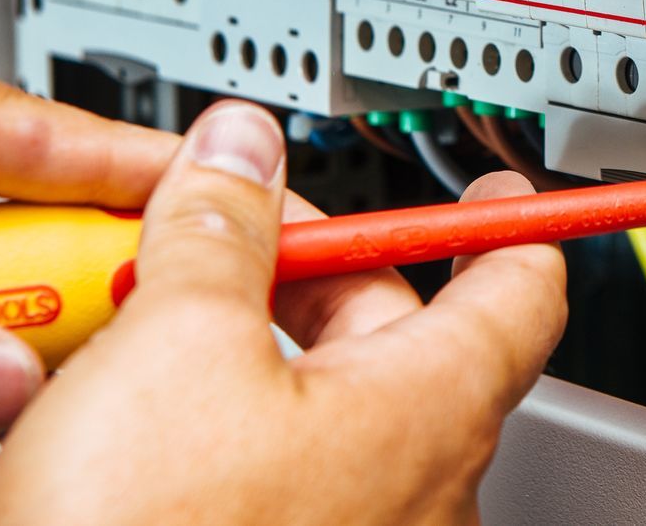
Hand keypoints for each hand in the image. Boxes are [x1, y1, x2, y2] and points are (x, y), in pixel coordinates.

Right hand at [0, 101, 566, 525]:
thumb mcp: (176, 345)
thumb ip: (221, 231)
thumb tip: (240, 154)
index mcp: (432, 409)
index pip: (522, 284)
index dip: (500, 218)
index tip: (489, 184)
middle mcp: (418, 490)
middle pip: (399, 336)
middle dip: (312, 274)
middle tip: (230, 233)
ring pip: (319, 411)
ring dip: (242, 351)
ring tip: (144, 323)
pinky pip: (272, 479)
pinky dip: (211, 428)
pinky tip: (123, 421)